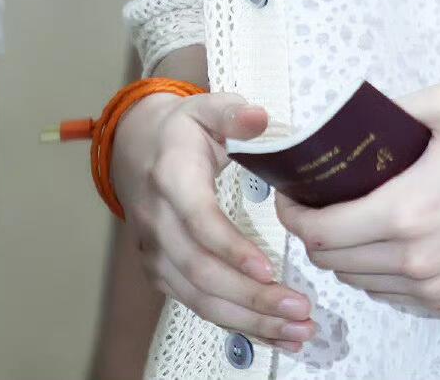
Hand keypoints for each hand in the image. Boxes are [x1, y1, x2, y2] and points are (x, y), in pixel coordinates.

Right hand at [110, 91, 319, 355]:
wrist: (138, 150)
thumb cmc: (185, 130)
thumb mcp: (207, 107)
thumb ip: (233, 113)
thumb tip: (260, 117)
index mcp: (172, 177)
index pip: (199, 220)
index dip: (231, 248)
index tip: (268, 269)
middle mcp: (159, 222)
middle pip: (202, 271)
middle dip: (252, 297)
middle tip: (300, 309)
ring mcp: (157, 253)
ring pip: (200, 298)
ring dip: (250, 320)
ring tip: (297, 330)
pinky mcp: (163, 273)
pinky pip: (199, 305)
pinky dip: (237, 323)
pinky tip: (274, 332)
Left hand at [275, 84, 439, 319]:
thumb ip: (392, 109)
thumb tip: (349, 117)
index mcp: (406, 209)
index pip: (321, 230)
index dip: (292, 214)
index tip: (288, 195)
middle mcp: (413, 258)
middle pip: (332, 260)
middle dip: (311, 231)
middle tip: (313, 203)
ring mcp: (432, 286)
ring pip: (357, 281)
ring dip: (342, 253)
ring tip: (348, 219)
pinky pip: (389, 296)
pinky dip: (374, 273)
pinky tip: (384, 242)